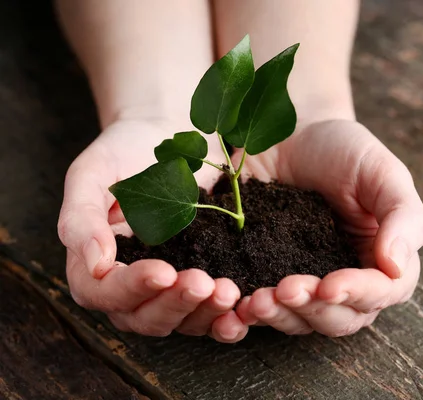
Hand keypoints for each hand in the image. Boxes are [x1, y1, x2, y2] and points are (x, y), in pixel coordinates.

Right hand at [58, 118, 248, 342]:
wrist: (169, 137)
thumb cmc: (125, 151)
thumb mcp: (92, 172)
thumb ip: (81, 216)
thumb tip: (96, 266)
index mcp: (93, 265)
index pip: (104, 293)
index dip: (132, 288)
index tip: (163, 271)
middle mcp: (129, 286)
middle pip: (144, 317)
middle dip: (175, 303)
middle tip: (204, 283)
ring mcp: (166, 289)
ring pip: (180, 321)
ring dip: (204, 313)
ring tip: (229, 292)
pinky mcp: (200, 283)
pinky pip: (210, 311)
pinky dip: (226, 314)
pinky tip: (245, 302)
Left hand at [235, 119, 422, 336]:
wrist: (288, 133)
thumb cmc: (343, 149)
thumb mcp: (383, 171)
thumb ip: (402, 216)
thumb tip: (396, 268)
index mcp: (381, 258)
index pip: (381, 292)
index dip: (358, 294)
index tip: (330, 285)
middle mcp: (347, 279)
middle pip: (339, 318)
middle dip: (312, 309)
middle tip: (285, 290)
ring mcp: (306, 282)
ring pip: (300, 321)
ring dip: (279, 317)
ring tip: (255, 301)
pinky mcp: (269, 276)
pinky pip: (263, 308)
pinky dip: (249, 315)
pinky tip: (235, 307)